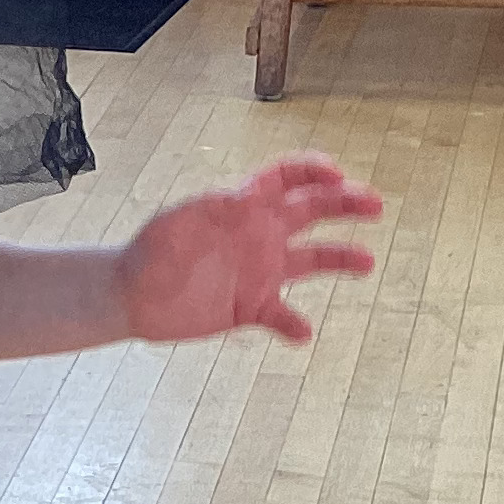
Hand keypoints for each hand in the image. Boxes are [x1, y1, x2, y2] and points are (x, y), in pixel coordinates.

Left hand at [113, 154, 380, 347]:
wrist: (129, 295)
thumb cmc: (149, 251)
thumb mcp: (174, 223)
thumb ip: (208, 212)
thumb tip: (238, 200)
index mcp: (242, 206)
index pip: (284, 179)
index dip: (312, 171)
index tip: (335, 174)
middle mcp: (258, 234)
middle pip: (311, 210)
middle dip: (345, 203)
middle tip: (375, 204)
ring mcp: (258, 271)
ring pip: (310, 261)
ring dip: (340, 258)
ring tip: (366, 263)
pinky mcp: (250, 307)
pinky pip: (281, 315)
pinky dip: (294, 324)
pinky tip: (302, 332)